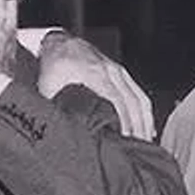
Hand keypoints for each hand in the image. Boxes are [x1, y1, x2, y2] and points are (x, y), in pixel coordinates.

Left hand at [36, 30, 154, 139]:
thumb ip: (56, 108)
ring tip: (144, 146)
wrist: (60, 43)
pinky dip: (144, 114)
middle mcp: (110, 70)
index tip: (126, 143)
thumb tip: (62, 132)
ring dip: (144, 123)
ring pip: (139, 99)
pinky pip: (139, 94)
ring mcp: (118, 71)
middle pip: (133, 102)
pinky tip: (146, 130)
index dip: (123, 124)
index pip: (116, 102)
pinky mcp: (121, 74)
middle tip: (137, 151)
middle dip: (138, 129)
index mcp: (93, 73)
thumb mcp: (48, 87)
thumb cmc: (52, 67)